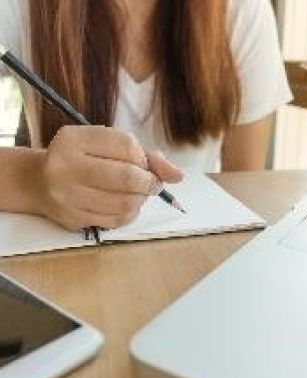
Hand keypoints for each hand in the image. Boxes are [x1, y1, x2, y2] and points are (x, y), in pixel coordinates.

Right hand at [35, 126, 182, 230]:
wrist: (39, 182)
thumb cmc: (82, 159)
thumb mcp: (106, 145)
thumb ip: (146, 156)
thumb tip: (178, 175)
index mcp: (75, 139)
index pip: (128, 146)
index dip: (145, 158)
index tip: (145, 165)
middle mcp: (66, 165)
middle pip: (128, 177)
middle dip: (149, 182)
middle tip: (151, 184)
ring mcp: (67, 195)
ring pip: (125, 202)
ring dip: (141, 200)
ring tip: (137, 194)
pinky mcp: (72, 218)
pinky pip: (116, 220)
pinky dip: (130, 213)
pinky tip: (125, 205)